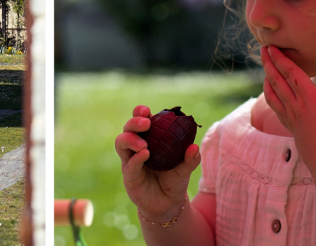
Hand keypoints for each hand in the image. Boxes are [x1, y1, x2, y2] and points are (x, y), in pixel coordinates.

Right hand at [115, 105, 200, 219]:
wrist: (169, 205)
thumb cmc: (174, 181)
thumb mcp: (185, 169)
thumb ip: (190, 159)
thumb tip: (195, 147)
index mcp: (149, 139)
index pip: (140, 120)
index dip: (139, 113)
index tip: (147, 111)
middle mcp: (136, 147)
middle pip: (127, 128)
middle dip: (134, 122)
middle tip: (146, 123)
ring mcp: (130, 161)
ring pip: (121, 143)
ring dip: (130, 139)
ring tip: (144, 144)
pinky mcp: (129, 176)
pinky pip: (129, 165)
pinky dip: (136, 158)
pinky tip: (144, 155)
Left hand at [261, 46, 315, 167]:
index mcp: (309, 99)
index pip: (291, 73)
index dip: (280, 59)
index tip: (271, 47)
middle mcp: (296, 107)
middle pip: (278, 80)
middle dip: (269, 63)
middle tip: (263, 49)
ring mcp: (291, 118)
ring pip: (273, 94)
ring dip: (267, 78)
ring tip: (265, 68)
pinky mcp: (291, 127)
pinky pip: (275, 107)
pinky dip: (269, 95)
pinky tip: (270, 93)